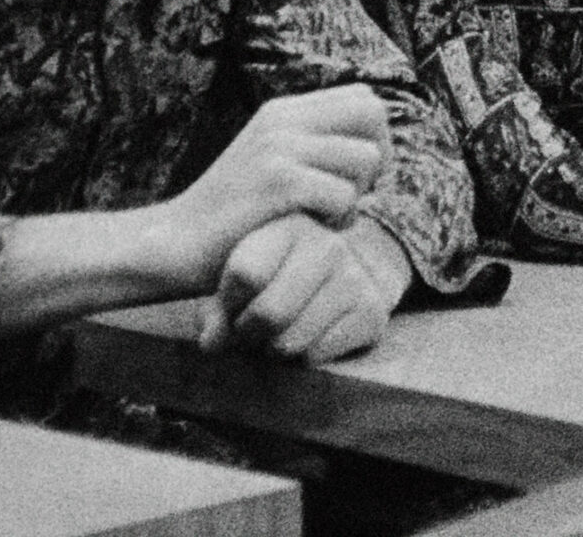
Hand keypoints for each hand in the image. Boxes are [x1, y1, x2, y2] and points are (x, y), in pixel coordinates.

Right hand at [140, 85, 391, 294]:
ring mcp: (279, 146)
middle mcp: (282, 119)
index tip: (355, 176)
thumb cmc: (231, 215)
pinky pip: (345, 196)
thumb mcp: (269, 162)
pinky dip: (338, 221)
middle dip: (377, 160)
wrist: (175, 242)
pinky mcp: (278, 181)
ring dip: (357, 196)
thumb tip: (372, 148)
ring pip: (367, 158)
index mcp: (282, 111)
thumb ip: (309, 146)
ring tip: (325, 216)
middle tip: (350, 195)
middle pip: (373, 115)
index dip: (375, 137)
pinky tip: (311, 230)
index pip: (363, 98)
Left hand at [197, 216, 409, 361]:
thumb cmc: (285, 271)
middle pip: (269, 313)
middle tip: (250, 331)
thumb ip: (219, 305)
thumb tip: (210, 342)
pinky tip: (308, 337)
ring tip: (278, 334)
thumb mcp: (249, 270)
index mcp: (290, 226)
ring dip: (274, 349)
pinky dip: (303, 357)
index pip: (245, 275)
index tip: (231, 306)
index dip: (228, 303)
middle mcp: (328, 246)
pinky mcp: (372, 312)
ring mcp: (354, 278)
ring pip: (290, 341)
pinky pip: (316, 355)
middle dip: (248, 334)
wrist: (356, 267)